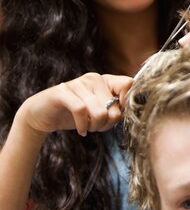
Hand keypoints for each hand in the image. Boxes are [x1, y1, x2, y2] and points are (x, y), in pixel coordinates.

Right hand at [17, 73, 132, 137]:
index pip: (128, 84)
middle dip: (107, 124)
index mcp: (105, 80)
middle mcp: (93, 78)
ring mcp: (77, 83)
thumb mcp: (98, 112)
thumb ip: (114, 110)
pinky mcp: (62, 92)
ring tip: (89, 128)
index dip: (127, 103)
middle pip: (114, 106)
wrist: (42, 114)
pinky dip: (83, 125)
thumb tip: (127, 111)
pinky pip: (81, 111)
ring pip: (99, 111)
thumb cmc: (74, 114)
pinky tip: (81, 131)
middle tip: (97, 128)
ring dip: (95, 127)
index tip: (117, 116)